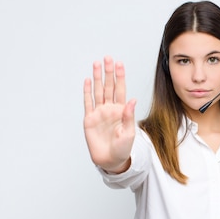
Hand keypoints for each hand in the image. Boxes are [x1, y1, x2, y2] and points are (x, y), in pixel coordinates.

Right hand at [83, 56, 136, 172]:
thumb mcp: (129, 132)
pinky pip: (88, 103)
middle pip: (108, 86)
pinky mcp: (89, 119)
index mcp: (121, 110)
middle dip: (108, 72)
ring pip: (97, 91)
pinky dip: (87, 92)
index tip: (119, 64)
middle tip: (107, 58)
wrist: (111, 160)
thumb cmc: (123, 148)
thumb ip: (129, 116)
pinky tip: (87, 81)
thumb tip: (132, 100)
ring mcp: (99, 113)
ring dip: (97, 78)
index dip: (120, 76)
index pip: (120, 89)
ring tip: (96, 64)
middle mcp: (110, 108)